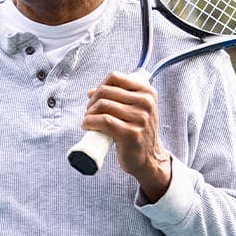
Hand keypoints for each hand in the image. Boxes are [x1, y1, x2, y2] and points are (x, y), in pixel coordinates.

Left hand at [81, 71, 171, 200]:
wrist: (149, 158)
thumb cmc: (138, 132)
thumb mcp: (135, 110)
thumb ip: (117, 98)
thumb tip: (91, 92)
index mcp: (147, 92)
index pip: (115, 77)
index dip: (100, 86)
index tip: (95, 97)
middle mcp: (146, 103)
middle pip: (106, 91)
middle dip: (92, 101)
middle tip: (89, 112)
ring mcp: (140, 118)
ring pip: (103, 105)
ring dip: (89, 113)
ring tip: (88, 120)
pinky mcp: (131, 133)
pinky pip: (104, 121)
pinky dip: (90, 122)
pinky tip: (87, 126)